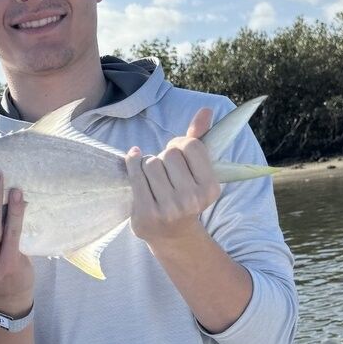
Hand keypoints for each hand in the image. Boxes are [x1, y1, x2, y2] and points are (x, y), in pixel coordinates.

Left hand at [125, 107, 220, 246]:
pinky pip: (135, 173)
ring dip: (148, 163)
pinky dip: (132, 162)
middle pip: (169, 154)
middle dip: (164, 157)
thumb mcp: (197, 171)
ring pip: (150, 162)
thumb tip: (206, 109)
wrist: (170, 234)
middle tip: (165, 170)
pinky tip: (134, 161)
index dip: (180, 144)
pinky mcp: (146, 212)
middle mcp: (191, 200)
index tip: (178, 152)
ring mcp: (168, 208)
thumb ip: (200, 139)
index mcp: (210, 188)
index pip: (191, 146)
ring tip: (153, 176)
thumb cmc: (184, 194)